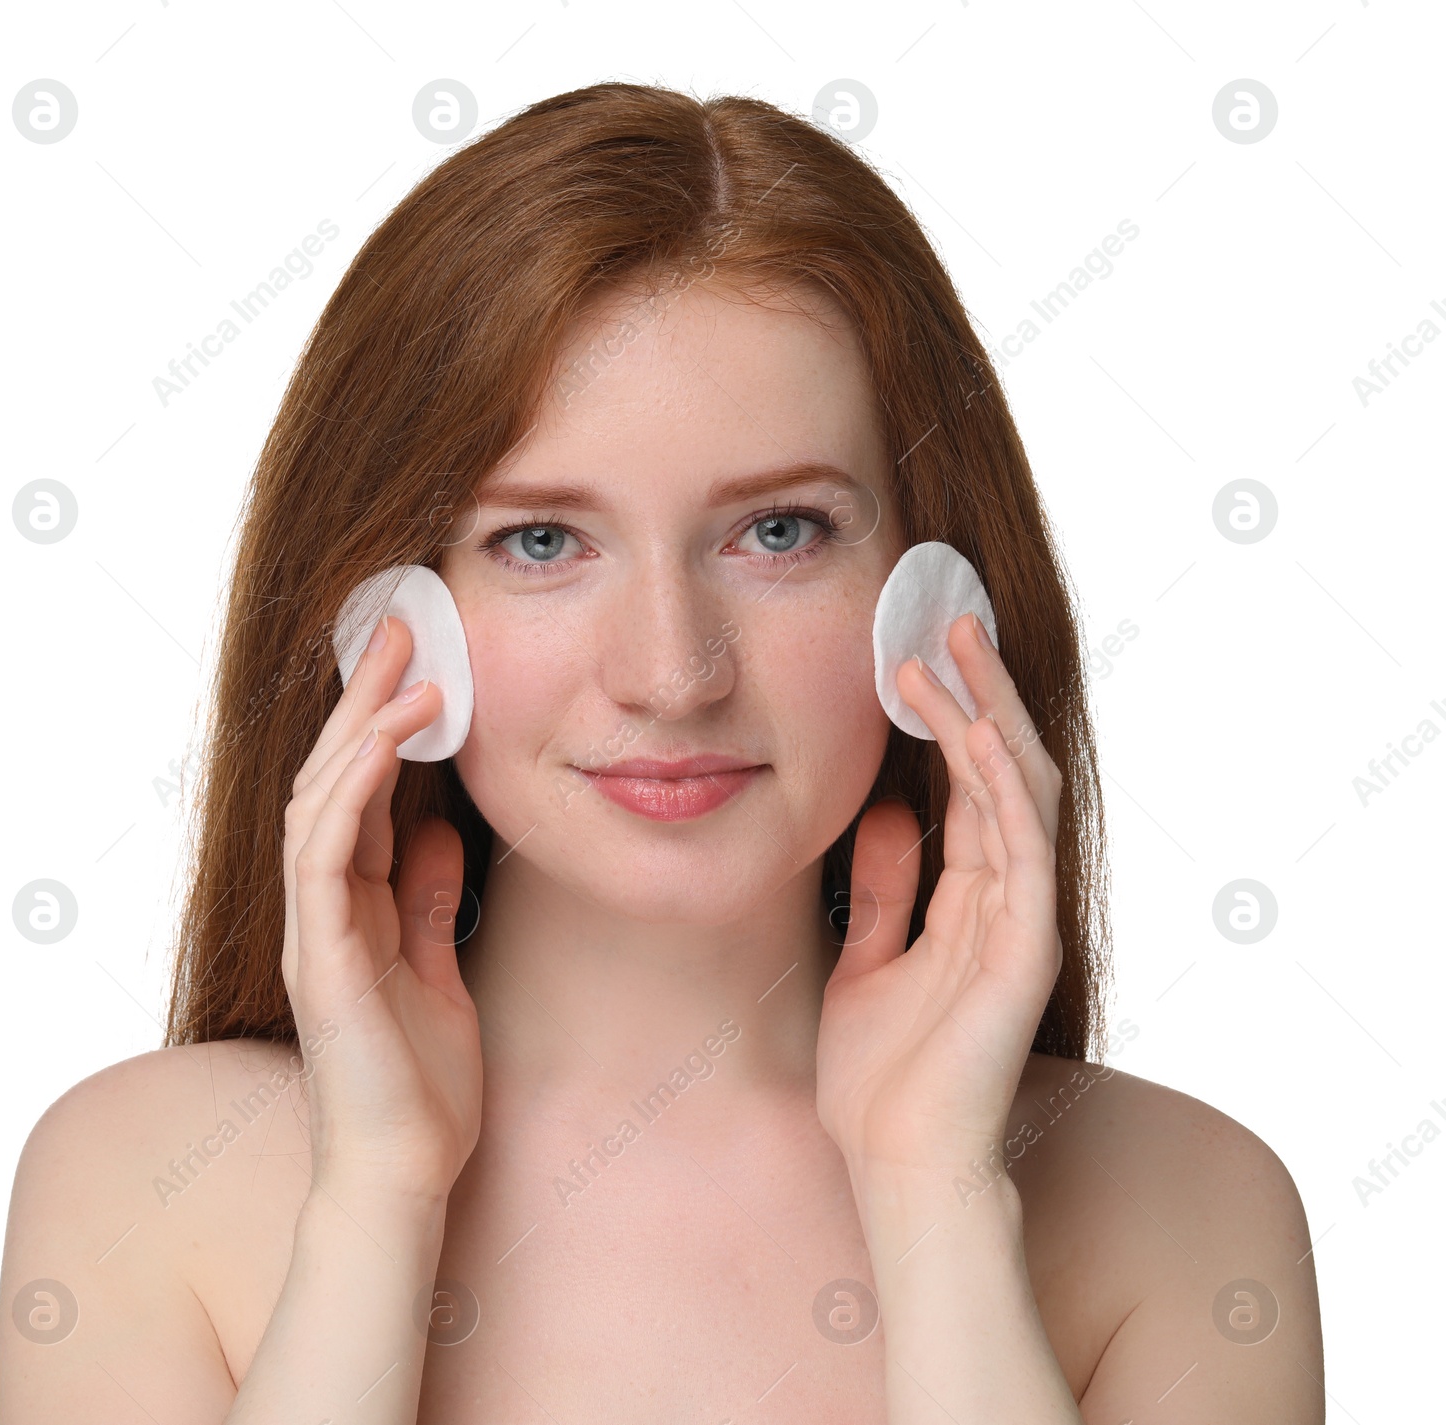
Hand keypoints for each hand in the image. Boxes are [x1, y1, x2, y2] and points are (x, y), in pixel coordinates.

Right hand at [281, 614, 481, 1202]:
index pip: (361, 796)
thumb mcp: (438, 969)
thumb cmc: (420, 1084)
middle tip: (398, 627)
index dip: (382, 726)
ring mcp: (317, 931)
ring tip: (404, 666)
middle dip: (364, 701)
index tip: (418, 662)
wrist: (404, 1174)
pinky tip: (383, 744)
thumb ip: (428, 900)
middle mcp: (325, 909)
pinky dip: (350, 793)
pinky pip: (324, 858)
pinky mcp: (323, 959)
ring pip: (319, 804)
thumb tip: (439, 831)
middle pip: (333, 781)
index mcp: (354, 908)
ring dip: (359, 729)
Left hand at [816, 611, 1062, 1180]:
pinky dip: (1000, 786)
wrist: (898, 1163)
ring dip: (986, 714)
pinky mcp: (1024, 949)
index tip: (912, 654)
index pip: (968, 785)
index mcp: (970, 898)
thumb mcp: (868, 960)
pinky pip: (1020, 848)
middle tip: (943, 619)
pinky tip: (972, 731)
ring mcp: (1021, 919)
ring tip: (951, 647)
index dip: (945, 717)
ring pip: (1016, 791)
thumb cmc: (883, 1079)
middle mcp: (1005, 897)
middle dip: (976, 692)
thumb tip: (888, 813)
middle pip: (1000, 770)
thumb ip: (887, 889)